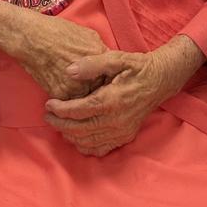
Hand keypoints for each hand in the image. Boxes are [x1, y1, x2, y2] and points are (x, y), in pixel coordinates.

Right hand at [9, 11, 107, 100]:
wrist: (32, 38)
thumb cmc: (58, 32)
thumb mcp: (87, 34)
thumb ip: (100, 49)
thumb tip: (108, 60)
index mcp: (99, 58)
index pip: (112, 75)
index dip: (108, 78)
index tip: (104, 78)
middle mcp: (90, 75)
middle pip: (101, 89)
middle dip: (98, 88)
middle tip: (90, 84)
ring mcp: (75, 88)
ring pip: (87, 99)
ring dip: (84, 96)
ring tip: (77, 86)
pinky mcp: (61, 96)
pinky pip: (71, 102)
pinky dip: (70, 98)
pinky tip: (65, 86)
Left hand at [44, 50, 167, 155]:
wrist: (159, 80)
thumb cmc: (136, 67)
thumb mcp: (115, 58)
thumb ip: (91, 64)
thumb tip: (69, 71)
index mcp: (112, 100)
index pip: (79, 110)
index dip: (60, 109)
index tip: (48, 104)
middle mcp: (116, 120)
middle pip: (80, 129)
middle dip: (60, 123)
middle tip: (47, 115)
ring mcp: (121, 131)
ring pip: (88, 142)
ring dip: (70, 135)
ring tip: (59, 123)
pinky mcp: (125, 137)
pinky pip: (100, 149)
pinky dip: (85, 146)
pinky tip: (76, 136)